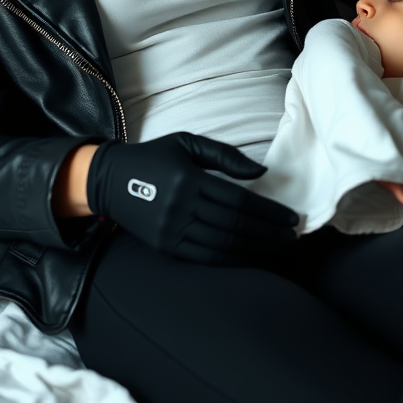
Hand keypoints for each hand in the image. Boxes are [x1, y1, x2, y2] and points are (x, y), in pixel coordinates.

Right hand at [85, 132, 297, 264]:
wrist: (110, 181)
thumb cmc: (154, 157)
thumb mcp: (187, 143)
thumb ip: (225, 155)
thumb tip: (261, 171)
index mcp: (189, 179)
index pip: (239, 199)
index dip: (269, 211)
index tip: (291, 216)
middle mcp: (181, 207)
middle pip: (235, 225)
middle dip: (269, 233)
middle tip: (293, 236)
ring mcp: (172, 231)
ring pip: (223, 245)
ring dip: (256, 250)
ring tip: (278, 249)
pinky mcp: (166, 247)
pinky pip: (205, 257)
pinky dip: (232, 260)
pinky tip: (251, 257)